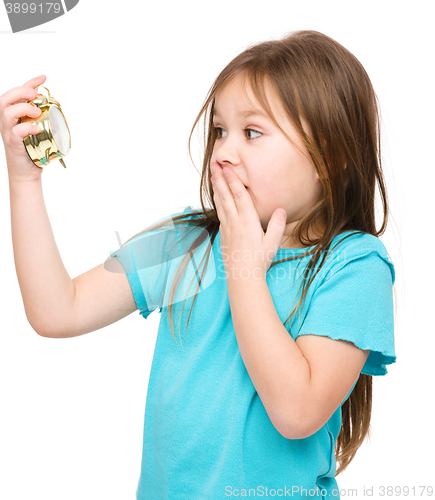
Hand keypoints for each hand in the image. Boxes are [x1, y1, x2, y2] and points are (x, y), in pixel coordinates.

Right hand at [0, 75, 46, 182]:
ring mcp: (8, 132)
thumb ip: (44, 120)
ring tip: (36, 110)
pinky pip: (15, 132)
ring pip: (7, 112)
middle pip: (6, 99)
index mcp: (14, 115)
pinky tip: (36, 128)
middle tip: (36, 94)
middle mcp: (8, 121)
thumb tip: (60, 108)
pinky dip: (26, 128)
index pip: (18, 94)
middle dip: (21, 92)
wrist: (27, 173)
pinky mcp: (13, 144)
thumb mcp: (39, 131)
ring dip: (23, 108)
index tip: (44, 77)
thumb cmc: (33, 151)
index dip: (29, 83)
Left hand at [211, 161, 286, 279]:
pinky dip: (217, 202)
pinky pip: (220, 214)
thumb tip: (281, 209)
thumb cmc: (259, 260)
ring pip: (220, 204)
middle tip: (214, 164)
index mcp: (248, 221)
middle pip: (226, 196)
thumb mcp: (272, 242)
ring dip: (216, 188)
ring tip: (212, 176)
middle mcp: (235, 222)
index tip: (227, 168)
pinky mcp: (223, 234)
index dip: (233, 180)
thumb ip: (277, 225)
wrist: (242, 276)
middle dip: (220, 179)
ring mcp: (227, 228)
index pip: (239, 196)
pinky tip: (217, 198)